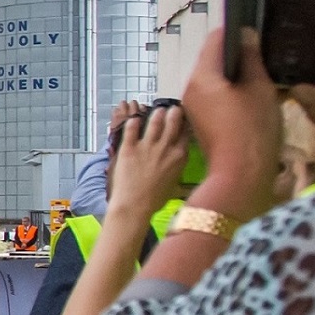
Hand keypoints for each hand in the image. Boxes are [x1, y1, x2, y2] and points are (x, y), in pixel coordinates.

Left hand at [109, 103, 189, 218]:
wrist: (134, 206)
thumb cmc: (155, 200)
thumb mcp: (175, 185)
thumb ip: (179, 172)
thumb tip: (185, 174)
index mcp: (179, 156)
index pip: (186, 133)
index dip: (185, 123)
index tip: (185, 118)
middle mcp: (165, 147)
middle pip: (173, 122)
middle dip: (174, 112)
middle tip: (172, 108)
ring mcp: (147, 146)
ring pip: (154, 122)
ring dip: (156, 113)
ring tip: (157, 109)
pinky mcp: (129, 147)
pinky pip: (131, 129)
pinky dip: (133, 121)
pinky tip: (134, 118)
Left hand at [182, 28, 282, 215]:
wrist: (241, 174)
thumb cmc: (253, 129)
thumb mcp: (260, 88)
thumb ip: (252, 58)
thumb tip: (246, 36)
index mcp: (202, 77)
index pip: (214, 40)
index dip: (235, 32)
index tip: (255, 32)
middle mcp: (191, 89)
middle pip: (213, 60)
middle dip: (237, 57)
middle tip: (264, 58)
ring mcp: (194, 106)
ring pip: (216, 80)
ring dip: (236, 76)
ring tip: (263, 79)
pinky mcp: (201, 120)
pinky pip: (215, 97)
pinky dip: (232, 93)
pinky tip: (254, 99)